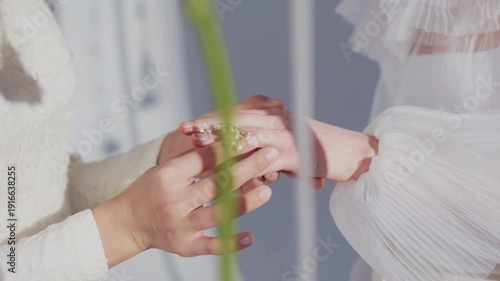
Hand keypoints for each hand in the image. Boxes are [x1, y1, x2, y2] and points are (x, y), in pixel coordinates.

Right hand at [93, 140, 278, 266]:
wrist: (127, 222)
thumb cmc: (151, 190)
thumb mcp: (167, 168)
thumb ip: (195, 158)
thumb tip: (230, 140)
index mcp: (168, 176)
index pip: (204, 158)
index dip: (231, 147)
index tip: (252, 138)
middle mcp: (175, 201)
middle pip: (217, 183)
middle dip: (247, 167)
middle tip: (270, 155)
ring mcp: (181, 225)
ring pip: (218, 213)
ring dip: (245, 202)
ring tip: (267, 190)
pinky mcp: (185, 246)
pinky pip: (211, 246)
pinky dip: (231, 242)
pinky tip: (250, 237)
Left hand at [179, 96, 378, 182]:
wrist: (352, 152)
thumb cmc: (322, 151)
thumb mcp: (292, 146)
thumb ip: (272, 150)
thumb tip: (257, 165)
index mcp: (274, 118)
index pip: (238, 115)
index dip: (214, 120)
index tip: (191, 124)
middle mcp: (277, 122)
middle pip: (236, 121)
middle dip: (209, 126)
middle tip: (184, 130)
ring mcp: (284, 137)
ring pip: (246, 136)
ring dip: (219, 141)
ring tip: (197, 145)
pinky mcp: (293, 154)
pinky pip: (264, 158)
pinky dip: (244, 164)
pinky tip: (226, 170)